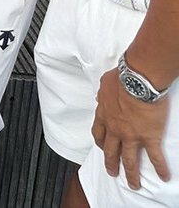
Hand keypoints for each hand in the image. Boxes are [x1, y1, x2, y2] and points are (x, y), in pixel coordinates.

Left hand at [92, 66, 170, 188]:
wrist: (137, 81)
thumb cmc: (121, 78)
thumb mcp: (105, 84)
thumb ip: (102, 93)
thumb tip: (100, 97)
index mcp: (105, 115)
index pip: (99, 133)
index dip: (100, 143)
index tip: (102, 148)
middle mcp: (115, 129)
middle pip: (110, 151)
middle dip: (111, 164)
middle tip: (112, 172)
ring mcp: (131, 135)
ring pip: (129, 159)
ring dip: (131, 174)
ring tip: (133, 184)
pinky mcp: (149, 137)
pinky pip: (155, 156)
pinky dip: (160, 168)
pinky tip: (164, 176)